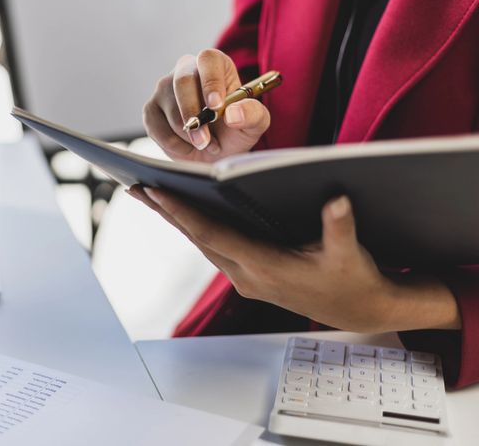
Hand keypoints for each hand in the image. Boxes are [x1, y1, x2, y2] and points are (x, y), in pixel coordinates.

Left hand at [129, 186, 461, 332]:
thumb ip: (340, 227)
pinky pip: (214, 249)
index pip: (213, 236)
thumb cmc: (355, 279)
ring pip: (202, 244)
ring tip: (148, 194)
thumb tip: (336, 200)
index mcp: (265, 268)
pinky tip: (184, 212)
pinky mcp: (250, 277)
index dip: (182, 213)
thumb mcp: (350, 254)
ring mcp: (246, 279)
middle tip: (134, 185)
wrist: (361, 309)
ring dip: (175, 220)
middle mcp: (247, 277)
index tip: (154, 192)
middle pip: (197, 239)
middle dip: (165, 212)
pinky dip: (196, 229)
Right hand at [142, 49, 269, 162]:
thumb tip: (233, 113)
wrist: (213, 152)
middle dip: (193, 113)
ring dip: (188, 134)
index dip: (211, 81)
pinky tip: (187, 146)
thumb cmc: (235, 130)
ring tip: (205, 143)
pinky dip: (173, 143)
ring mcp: (165, 89)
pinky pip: (155, 125)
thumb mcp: (255, 124)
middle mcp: (186, 70)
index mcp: (214, 65)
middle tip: (205, 139)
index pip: (208, 60)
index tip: (216, 107)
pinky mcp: (151, 109)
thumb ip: (253, 114)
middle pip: (182, 81)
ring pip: (169, 107)